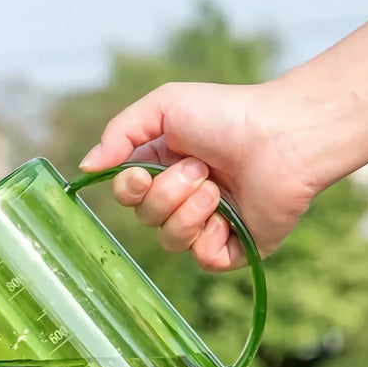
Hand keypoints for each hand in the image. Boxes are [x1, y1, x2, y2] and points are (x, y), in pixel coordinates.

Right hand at [78, 81, 322, 271]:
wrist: (282, 136)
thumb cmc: (228, 114)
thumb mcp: (163, 107)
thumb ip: (118, 133)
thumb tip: (85, 168)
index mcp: (163, 169)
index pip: (126, 195)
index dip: (129, 190)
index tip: (141, 174)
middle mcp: (183, 200)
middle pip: (146, 219)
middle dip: (168, 194)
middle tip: (201, 168)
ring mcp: (209, 226)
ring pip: (170, 241)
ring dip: (189, 211)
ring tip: (217, 186)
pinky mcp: (234, 248)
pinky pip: (201, 259)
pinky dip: (210, 236)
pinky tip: (228, 214)